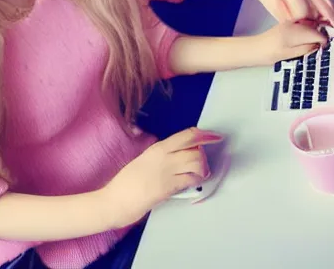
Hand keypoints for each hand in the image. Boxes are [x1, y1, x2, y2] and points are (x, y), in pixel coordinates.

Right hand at [103, 127, 222, 228]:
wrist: (118, 198)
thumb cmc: (129, 180)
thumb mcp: (145, 159)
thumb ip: (161, 154)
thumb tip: (179, 153)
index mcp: (158, 147)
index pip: (186, 136)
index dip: (204, 134)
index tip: (215, 136)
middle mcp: (164, 156)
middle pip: (195, 148)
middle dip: (203, 154)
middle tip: (201, 161)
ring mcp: (167, 171)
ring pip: (196, 162)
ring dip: (203, 168)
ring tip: (199, 173)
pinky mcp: (169, 187)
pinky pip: (192, 179)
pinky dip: (198, 180)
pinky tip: (194, 181)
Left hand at [247, 0, 333, 25]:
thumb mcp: (274, 8)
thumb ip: (288, 17)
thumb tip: (304, 26)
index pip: (302, 9)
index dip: (305, 20)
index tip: (309, 26)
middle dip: (327, 14)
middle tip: (333, 25)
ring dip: (327, 6)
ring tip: (333, 18)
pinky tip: (328, 7)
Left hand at [256, 20, 327, 64]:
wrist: (253, 49)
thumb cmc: (267, 54)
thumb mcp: (289, 55)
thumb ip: (305, 48)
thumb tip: (319, 44)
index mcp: (294, 32)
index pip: (317, 34)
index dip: (322, 43)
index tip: (320, 49)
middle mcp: (293, 24)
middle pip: (315, 28)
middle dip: (318, 38)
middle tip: (314, 48)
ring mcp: (290, 23)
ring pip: (309, 27)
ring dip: (312, 35)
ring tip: (307, 45)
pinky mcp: (287, 24)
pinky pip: (302, 26)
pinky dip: (305, 33)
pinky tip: (301, 41)